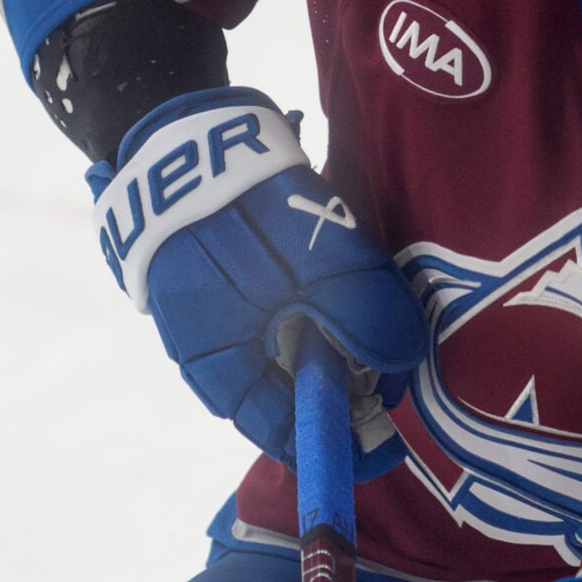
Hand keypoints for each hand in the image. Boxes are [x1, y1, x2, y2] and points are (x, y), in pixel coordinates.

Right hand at [92, 86, 425, 476]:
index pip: (282, 434)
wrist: (181, 135)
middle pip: (284, 395)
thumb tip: (401, 362)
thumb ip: (363, 317)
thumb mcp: (318, 264)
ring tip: (373, 334)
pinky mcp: (218, 279)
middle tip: (390, 375)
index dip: (336, 444)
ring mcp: (210, 315)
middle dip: (339, 392)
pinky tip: (336, 293)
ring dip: (328, 350)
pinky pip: (271, 316)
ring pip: (281, 354)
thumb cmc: (244, 212)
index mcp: (220, 369)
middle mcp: (209, 354)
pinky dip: (308, 316)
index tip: (384, 445)